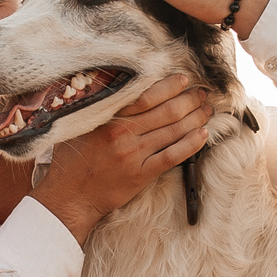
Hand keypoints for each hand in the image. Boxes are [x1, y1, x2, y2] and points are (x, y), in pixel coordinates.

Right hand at [32, 74, 212, 244]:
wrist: (69, 197)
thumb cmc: (72, 159)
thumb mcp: (79, 125)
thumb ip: (100, 107)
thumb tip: (119, 84)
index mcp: (108, 118)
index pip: (146, 95)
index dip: (169, 86)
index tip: (183, 79)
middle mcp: (123, 134)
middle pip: (166, 111)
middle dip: (189, 100)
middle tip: (202, 93)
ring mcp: (133, 155)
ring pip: (173, 131)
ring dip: (195, 118)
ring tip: (207, 110)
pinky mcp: (141, 174)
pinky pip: (172, 156)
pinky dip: (190, 145)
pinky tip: (203, 135)